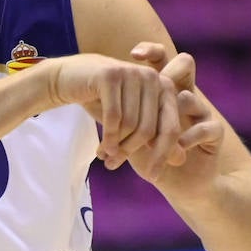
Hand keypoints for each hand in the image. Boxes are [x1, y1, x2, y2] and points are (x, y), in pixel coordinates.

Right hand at [43, 53, 182, 178]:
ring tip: (105, 156)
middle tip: (115, 165)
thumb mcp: (133, 121)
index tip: (153, 177)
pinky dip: (108, 138)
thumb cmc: (105, 102)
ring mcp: (131, 73)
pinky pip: (114, 117)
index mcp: (164, 86)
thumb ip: (157, 138)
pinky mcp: (110, 75)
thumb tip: (181, 160)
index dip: (163, 155)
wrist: (69, 79)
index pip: (171, 128)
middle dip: (131, 152)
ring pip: (130, 125)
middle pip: (149, 129)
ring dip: (116, 147)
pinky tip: (101, 149)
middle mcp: (151, 77)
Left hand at [128, 42, 224, 178]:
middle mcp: (185, 96)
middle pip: (185, 64)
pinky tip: (177, 148)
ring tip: (154, 135)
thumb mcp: (128, 137)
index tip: (133, 54)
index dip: (151, 50)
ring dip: (169, 117)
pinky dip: (189, 136)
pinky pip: (207, 126)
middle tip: (155, 78)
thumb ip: (116, 119)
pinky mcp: (214, 132)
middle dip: (171, 68)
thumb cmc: (149, 158)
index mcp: (164, 93)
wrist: (180, 184)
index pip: (163, 60)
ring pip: (191, 98)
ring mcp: (201, 112)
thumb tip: (91, 100)